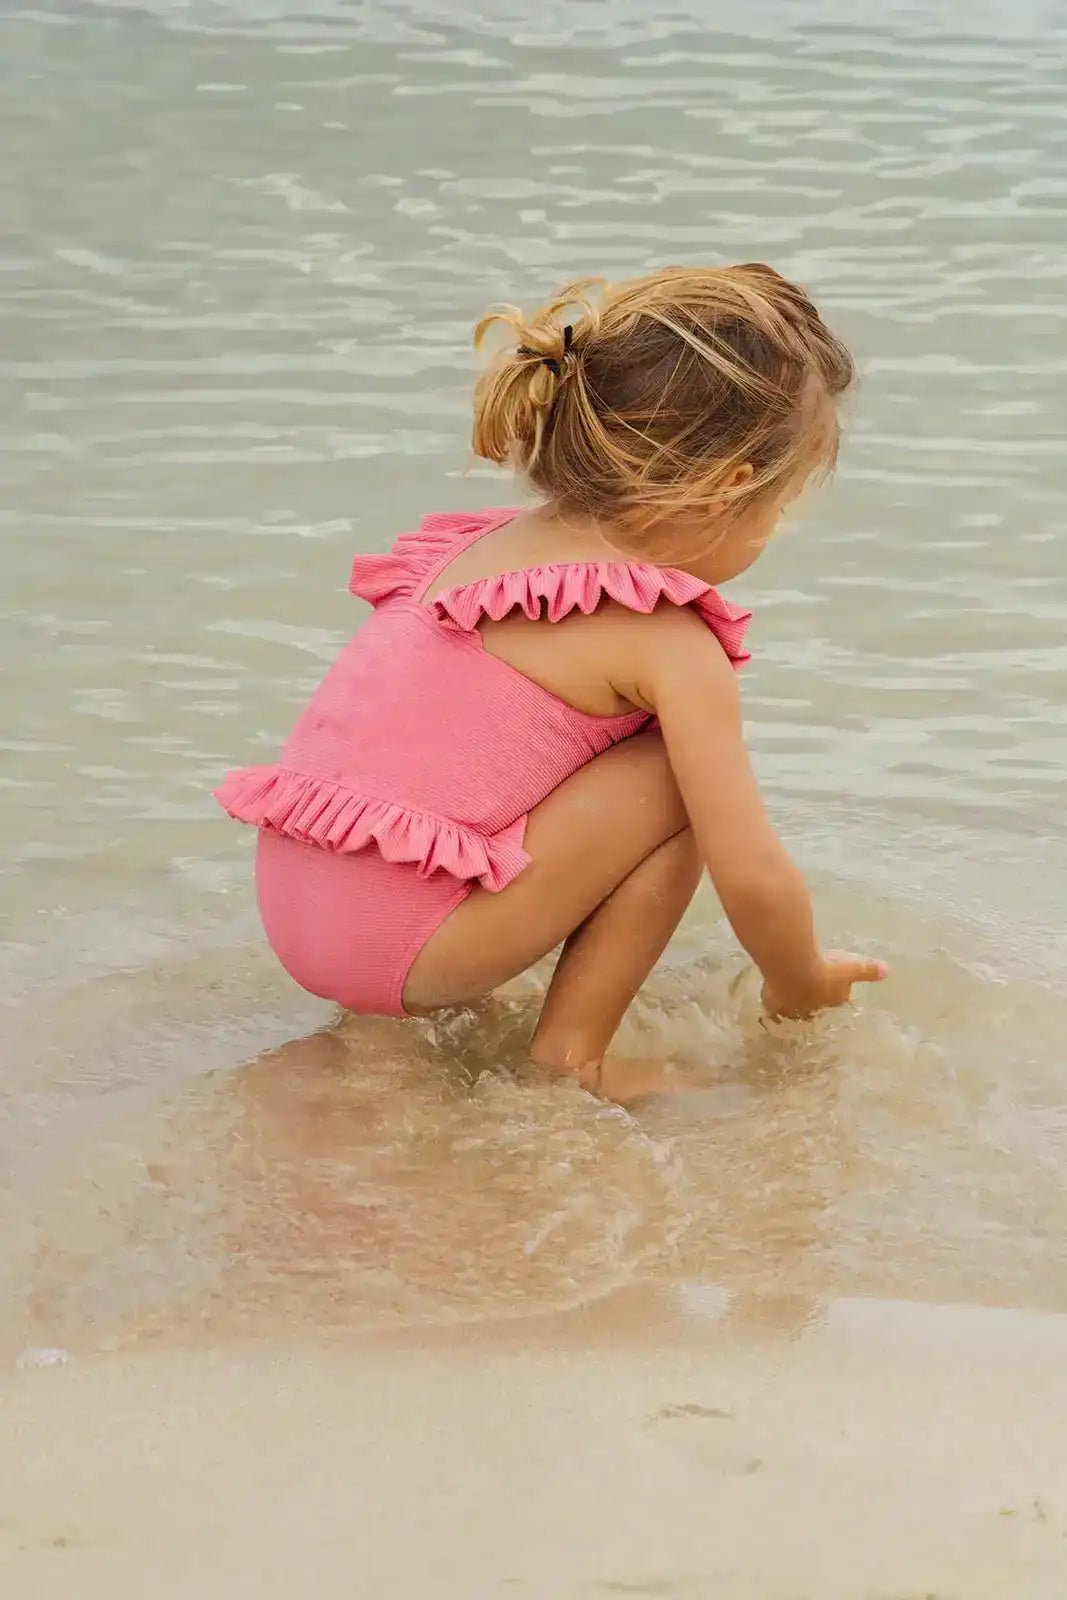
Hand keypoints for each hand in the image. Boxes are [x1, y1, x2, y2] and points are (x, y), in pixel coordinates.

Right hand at [762, 949, 887, 1019]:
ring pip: (797, 1009)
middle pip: (817, 1005)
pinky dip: (775, 1010)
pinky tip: (772, 1008)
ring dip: (795, 1003)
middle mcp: (816, 1007)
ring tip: (789, 993)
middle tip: (808, 987)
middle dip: (814, 999)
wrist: (795, 969)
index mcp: (835, 998)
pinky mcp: (777, 1007)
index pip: (838, 997)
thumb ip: (867, 970)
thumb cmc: (825, 968)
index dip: (834, 990)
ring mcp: (795, 1009)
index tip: (829, 981)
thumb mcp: (851, 967)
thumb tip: (887, 971)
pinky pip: (776, 1011)